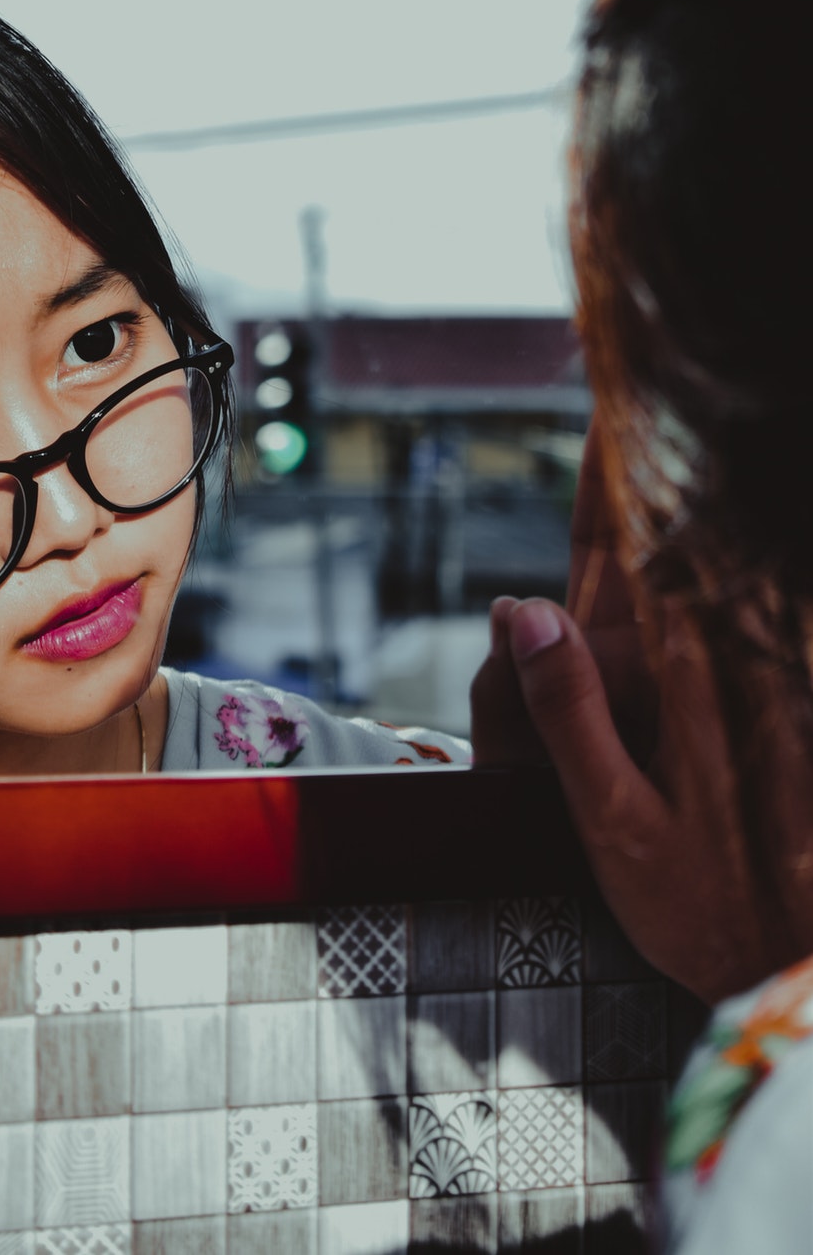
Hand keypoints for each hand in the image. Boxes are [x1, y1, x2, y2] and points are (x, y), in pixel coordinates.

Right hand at [471, 426, 812, 1002]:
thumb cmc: (722, 914)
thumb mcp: (620, 832)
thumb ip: (570, 716)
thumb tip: (525, 611)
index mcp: (673, 677)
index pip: (628, 549)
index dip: (611, 474)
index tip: (603, 404)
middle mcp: (723, 660)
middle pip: (675, 537)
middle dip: (643, 468)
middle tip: (622, 398)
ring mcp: (764, 672)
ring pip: (721, 566)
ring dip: (694, 503)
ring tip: (643, 448)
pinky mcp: (789, 696)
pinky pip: (746, 615)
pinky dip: (726, 571)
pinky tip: (701, 547)